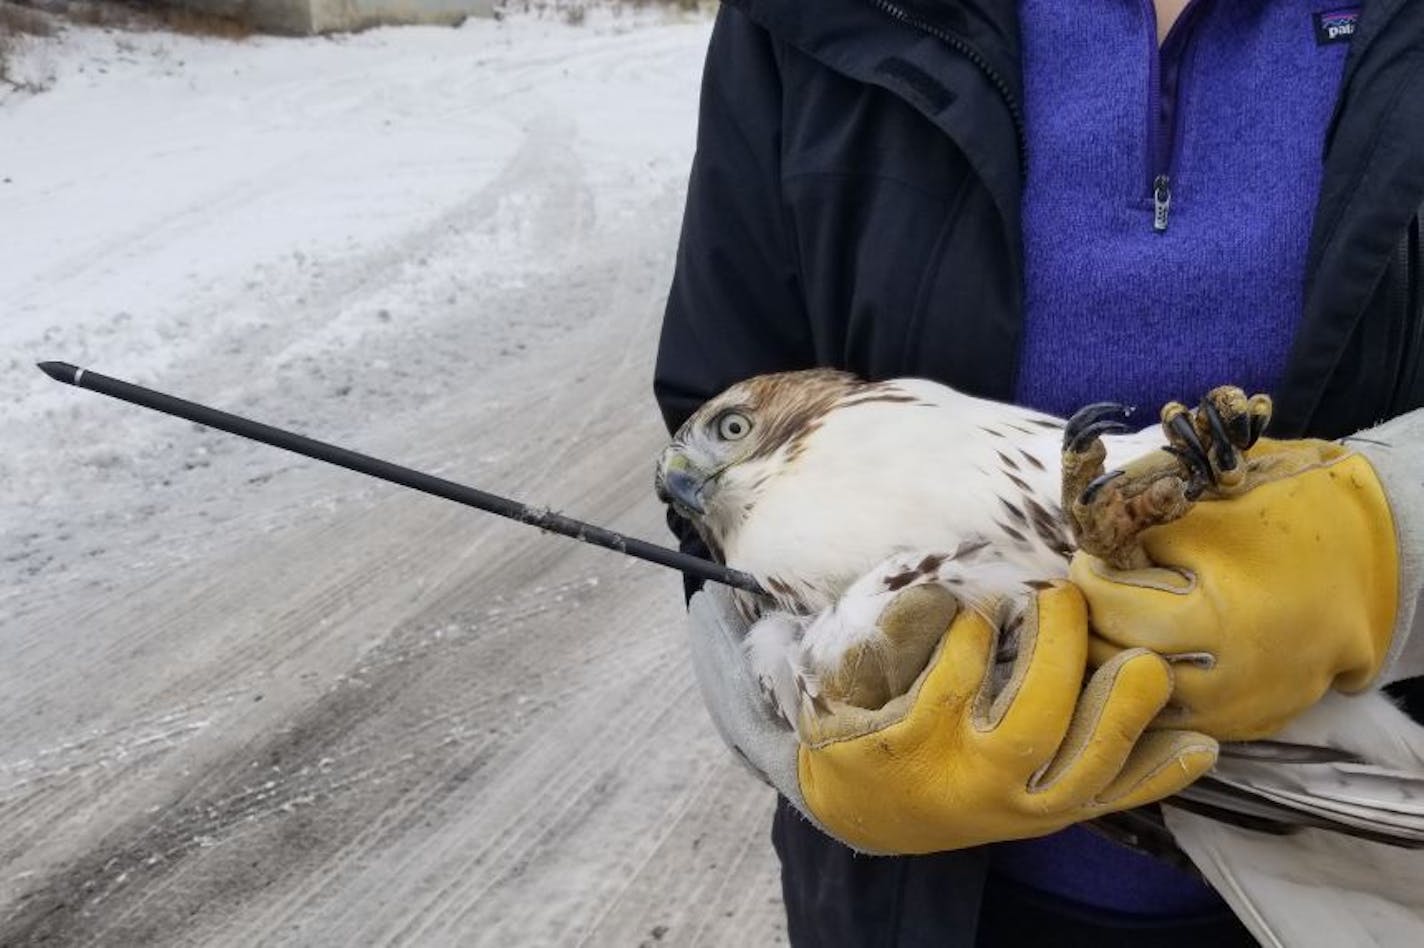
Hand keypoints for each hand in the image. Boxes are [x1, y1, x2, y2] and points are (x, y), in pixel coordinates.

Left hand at [687, 582, 1215, 854]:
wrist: (846, 793)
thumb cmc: (946, 769)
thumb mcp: (1019, 780)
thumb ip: (1085, 753)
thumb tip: (1192, 741)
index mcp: (1041, 805)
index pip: (1114, 789)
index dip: (1162, 768)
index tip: (1203, 738)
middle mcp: (1005, 802)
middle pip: (1084, 755)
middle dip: (1119, 695)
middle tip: (1127, 636)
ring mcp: (953, 776)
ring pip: (1027, 720)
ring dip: (1053, 650)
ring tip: (1053, 601)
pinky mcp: (900, 745)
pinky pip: (951, 683)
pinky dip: (971, 640)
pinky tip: (974, 617)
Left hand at [1071, 438, 1398, 740]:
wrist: (1375, 557)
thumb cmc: (1290, 513)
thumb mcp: (1211, 502)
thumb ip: (1142, 523)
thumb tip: (1081, 543)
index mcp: (1221, 615)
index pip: (1108, 605)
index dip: (1086, 574)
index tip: (1089, 556)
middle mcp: (1231, 678)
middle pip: (1113, 659)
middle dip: (1090, 619)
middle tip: (1089, 589)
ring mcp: (1241, 711)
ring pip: (1135, 700)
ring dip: (1110, 660)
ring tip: (1111, 618)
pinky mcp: (1250, 727)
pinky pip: (1171, 721)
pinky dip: (1147, 689)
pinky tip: (1143, 650)